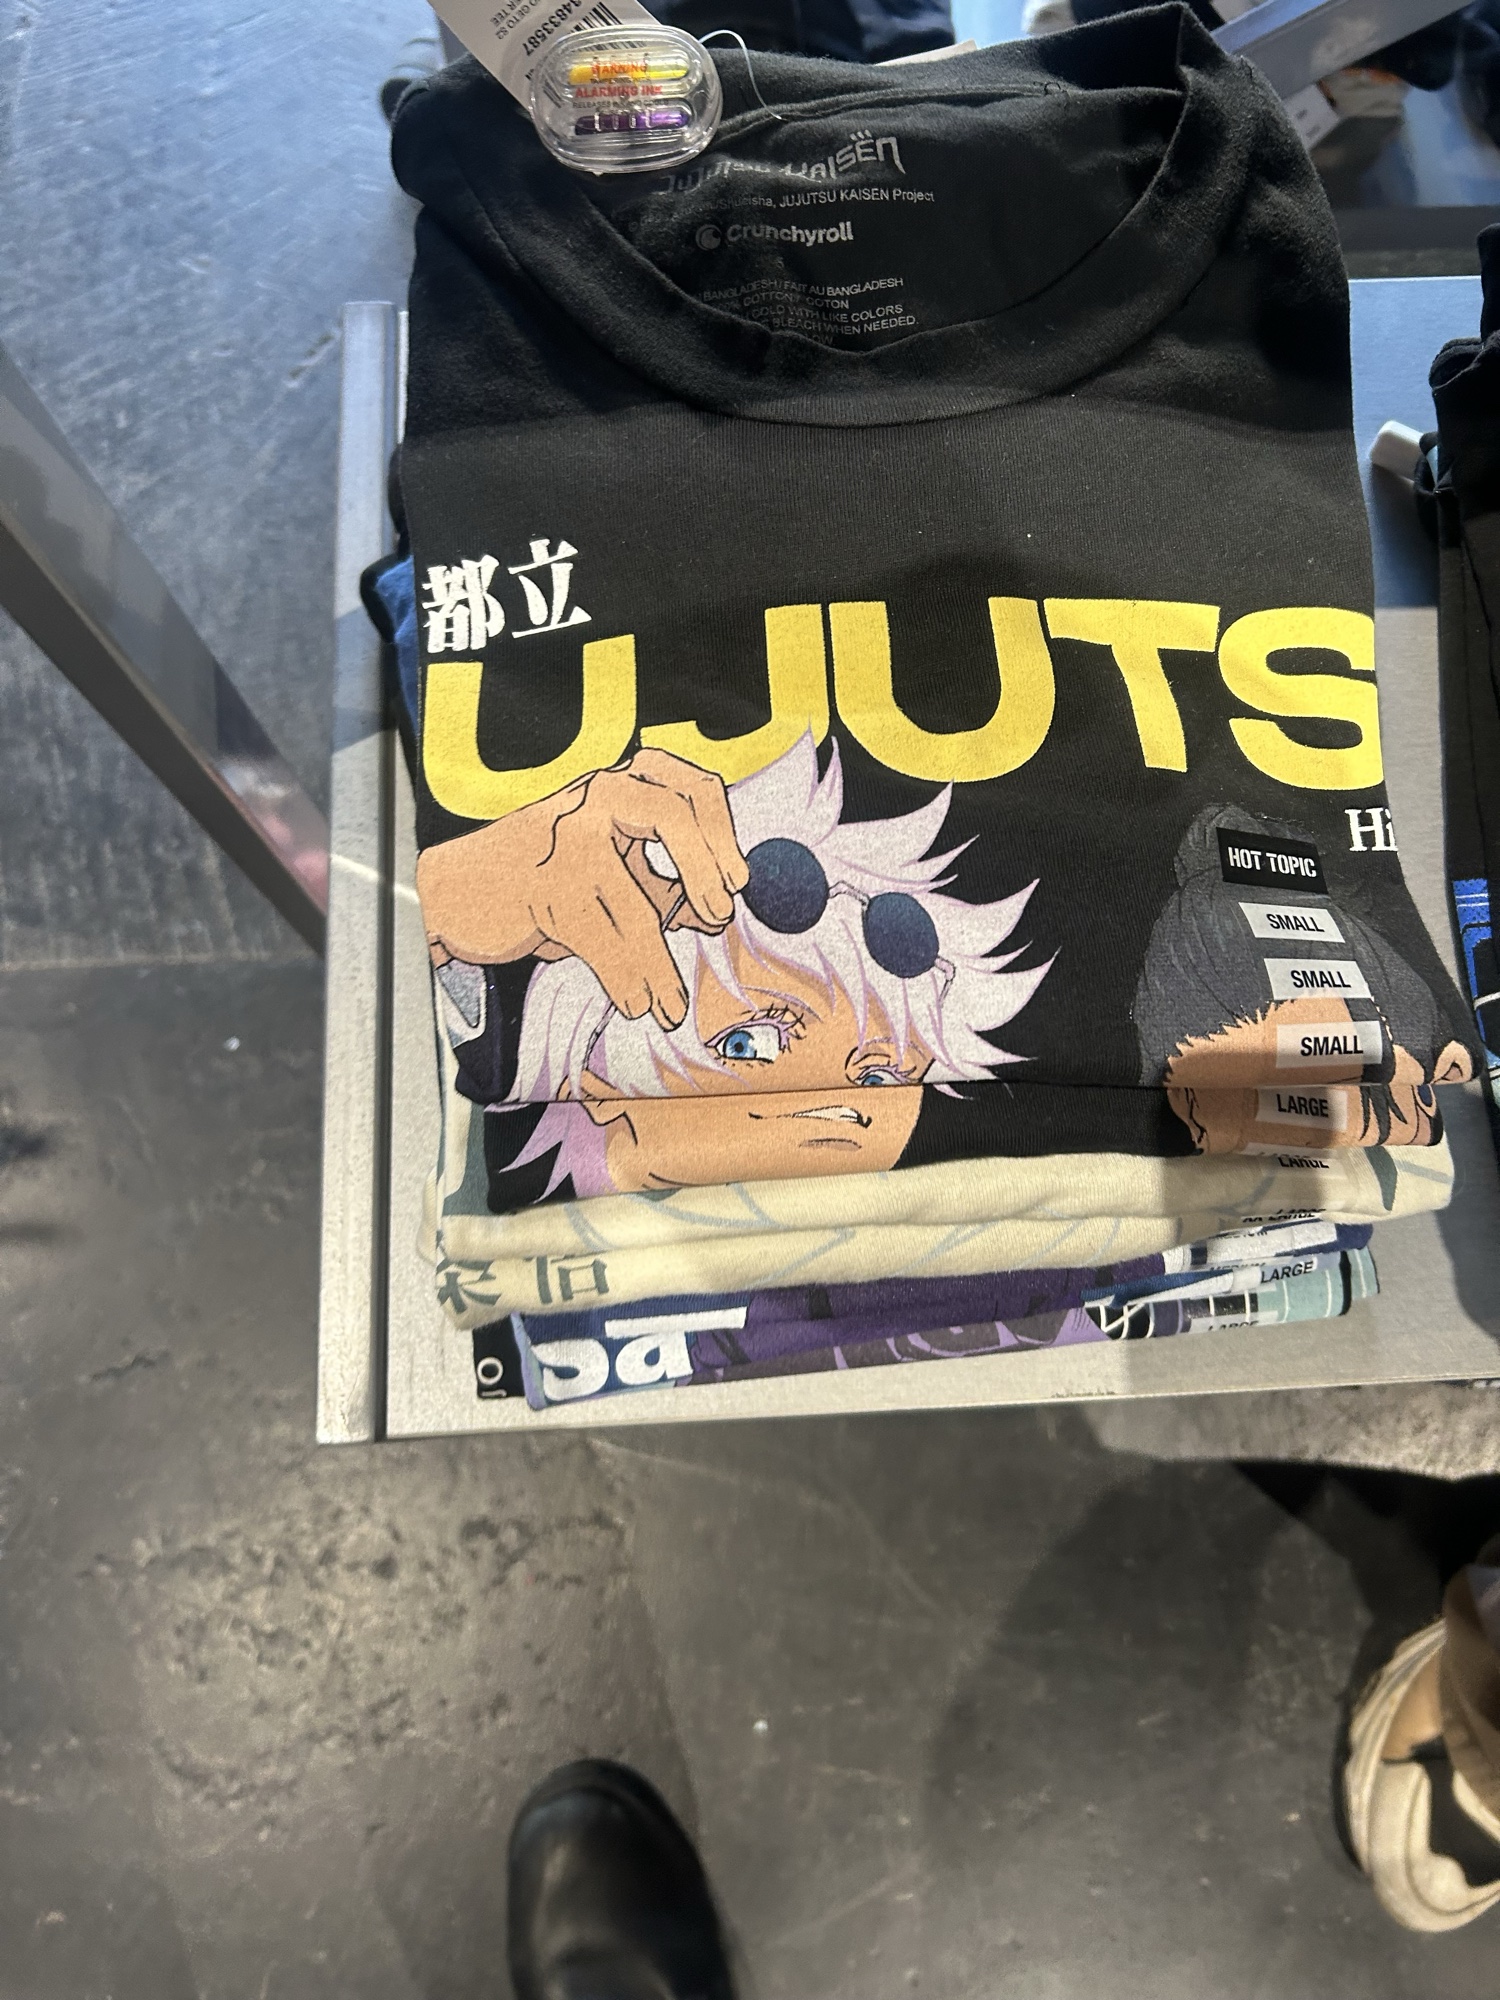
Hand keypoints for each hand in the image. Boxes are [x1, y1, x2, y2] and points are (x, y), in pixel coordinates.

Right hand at [415, 750, 749, 1029]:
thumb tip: (713, 913)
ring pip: (634, 904)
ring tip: (670, 1004)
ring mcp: (565, 840)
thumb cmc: (544, 878)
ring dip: (659, 966)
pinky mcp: (542, 888)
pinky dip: (625, 980)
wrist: (461, 891)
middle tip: (719, 914)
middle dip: (704, 868)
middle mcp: (594, 799)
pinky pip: (600, 941)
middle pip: (671, 814)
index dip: (721, 831)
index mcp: (619, 788)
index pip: (687, 787)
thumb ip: (663, 884)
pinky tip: (637, 1003)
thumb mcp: (613, 873)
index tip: (737, 881)